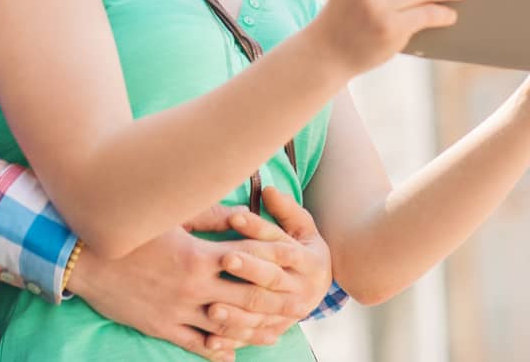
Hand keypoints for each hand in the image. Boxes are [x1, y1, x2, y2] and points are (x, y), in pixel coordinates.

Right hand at [66, 213, 313, 361]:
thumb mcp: (169, 217)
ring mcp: (178, 311)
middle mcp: (193, 288)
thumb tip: (242, 212)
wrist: (85, 259)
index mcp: (198, 257)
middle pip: (247, 298)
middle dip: (277, 299)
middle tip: (301, 300)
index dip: (277, 257)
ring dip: (255, 329)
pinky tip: (233, 352)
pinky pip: (197, 344)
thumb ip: (209, 216)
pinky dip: (218, 349)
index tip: (299, 256)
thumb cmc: (129, 231)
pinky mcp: (162, 327)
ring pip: (228, 327)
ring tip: (276, 330)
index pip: (250, 258)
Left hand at [187, 187, 334, 343]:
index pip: (282, 244)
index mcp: (310, 261)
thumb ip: (286, 209)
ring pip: (261, 313)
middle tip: (224, 259)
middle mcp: (302, 289)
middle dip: (248, 269)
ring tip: (211, 307)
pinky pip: (252, 336)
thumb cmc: (302, 247)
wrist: (318, 285)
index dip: (258, 230)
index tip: (233, 217)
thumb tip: (269, 189)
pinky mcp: (275, 330)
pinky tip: (211, 340)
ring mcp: (289, 313)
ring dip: (236, 311)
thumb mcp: (302, 226)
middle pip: (272, 279)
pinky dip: (232, 339)